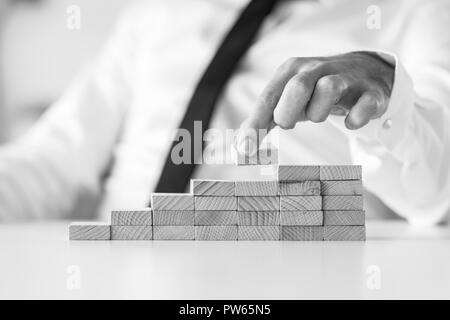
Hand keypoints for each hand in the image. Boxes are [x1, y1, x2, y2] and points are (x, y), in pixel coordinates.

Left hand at [236, 52, 393, 153]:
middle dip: (289, 112)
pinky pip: (365, 104)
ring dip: (319, 112)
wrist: (363, 73)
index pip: (268, 97)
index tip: (246, 151)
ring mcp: (346, 78)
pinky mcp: (371, 92)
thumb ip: (262, 122)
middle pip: (297, 87)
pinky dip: (356, 117)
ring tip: (319, 115)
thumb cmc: (314, 92)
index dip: (256, 125)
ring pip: (329, 89)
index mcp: (291, 71)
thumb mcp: (285, 101)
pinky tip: (351, 121)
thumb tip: (240, 149)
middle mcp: (317, 69)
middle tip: (290, 123)